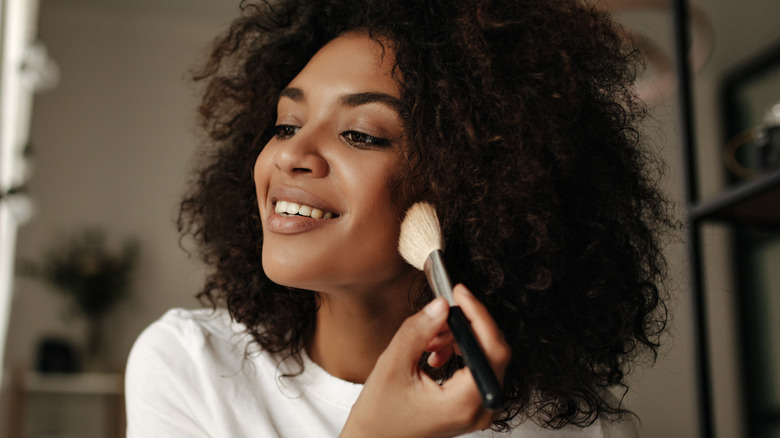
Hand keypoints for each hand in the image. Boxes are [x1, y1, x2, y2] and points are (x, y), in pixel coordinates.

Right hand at [340, 284, 510, 437]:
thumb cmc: (380, 414)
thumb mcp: (393, 365)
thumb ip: (419, 331)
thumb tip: (442, 305)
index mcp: (465, 403)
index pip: (491, 349)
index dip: (478, 315)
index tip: (460, 293)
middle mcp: (481, 409)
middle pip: (492, 351)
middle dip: (465, 326)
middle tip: (437, 316)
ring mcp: (479, 410)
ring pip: (484, 357)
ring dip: (458, 338)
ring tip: (428, 340)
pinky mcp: (472, 405)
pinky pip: (477, 368)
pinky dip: (458, 352)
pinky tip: (433, 353)